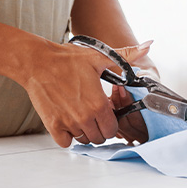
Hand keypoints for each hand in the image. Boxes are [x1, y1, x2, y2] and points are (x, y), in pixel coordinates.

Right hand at [20, 41, 151, 147]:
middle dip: (98, 128)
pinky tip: (66, 121)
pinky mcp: (53, 126)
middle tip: (91, 114)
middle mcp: (85, 117)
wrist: (38, 63)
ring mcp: (68, 123)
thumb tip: (148, 44)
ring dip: (83, 131)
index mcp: (99, 104)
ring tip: (78, 114)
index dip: (110, 121)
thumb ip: (126, 56)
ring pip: (83, 139)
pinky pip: (65, 142)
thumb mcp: (99, 57)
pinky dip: (67, 135)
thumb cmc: (66, 59)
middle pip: (99, 137)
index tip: (103, 112)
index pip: (113, 129)